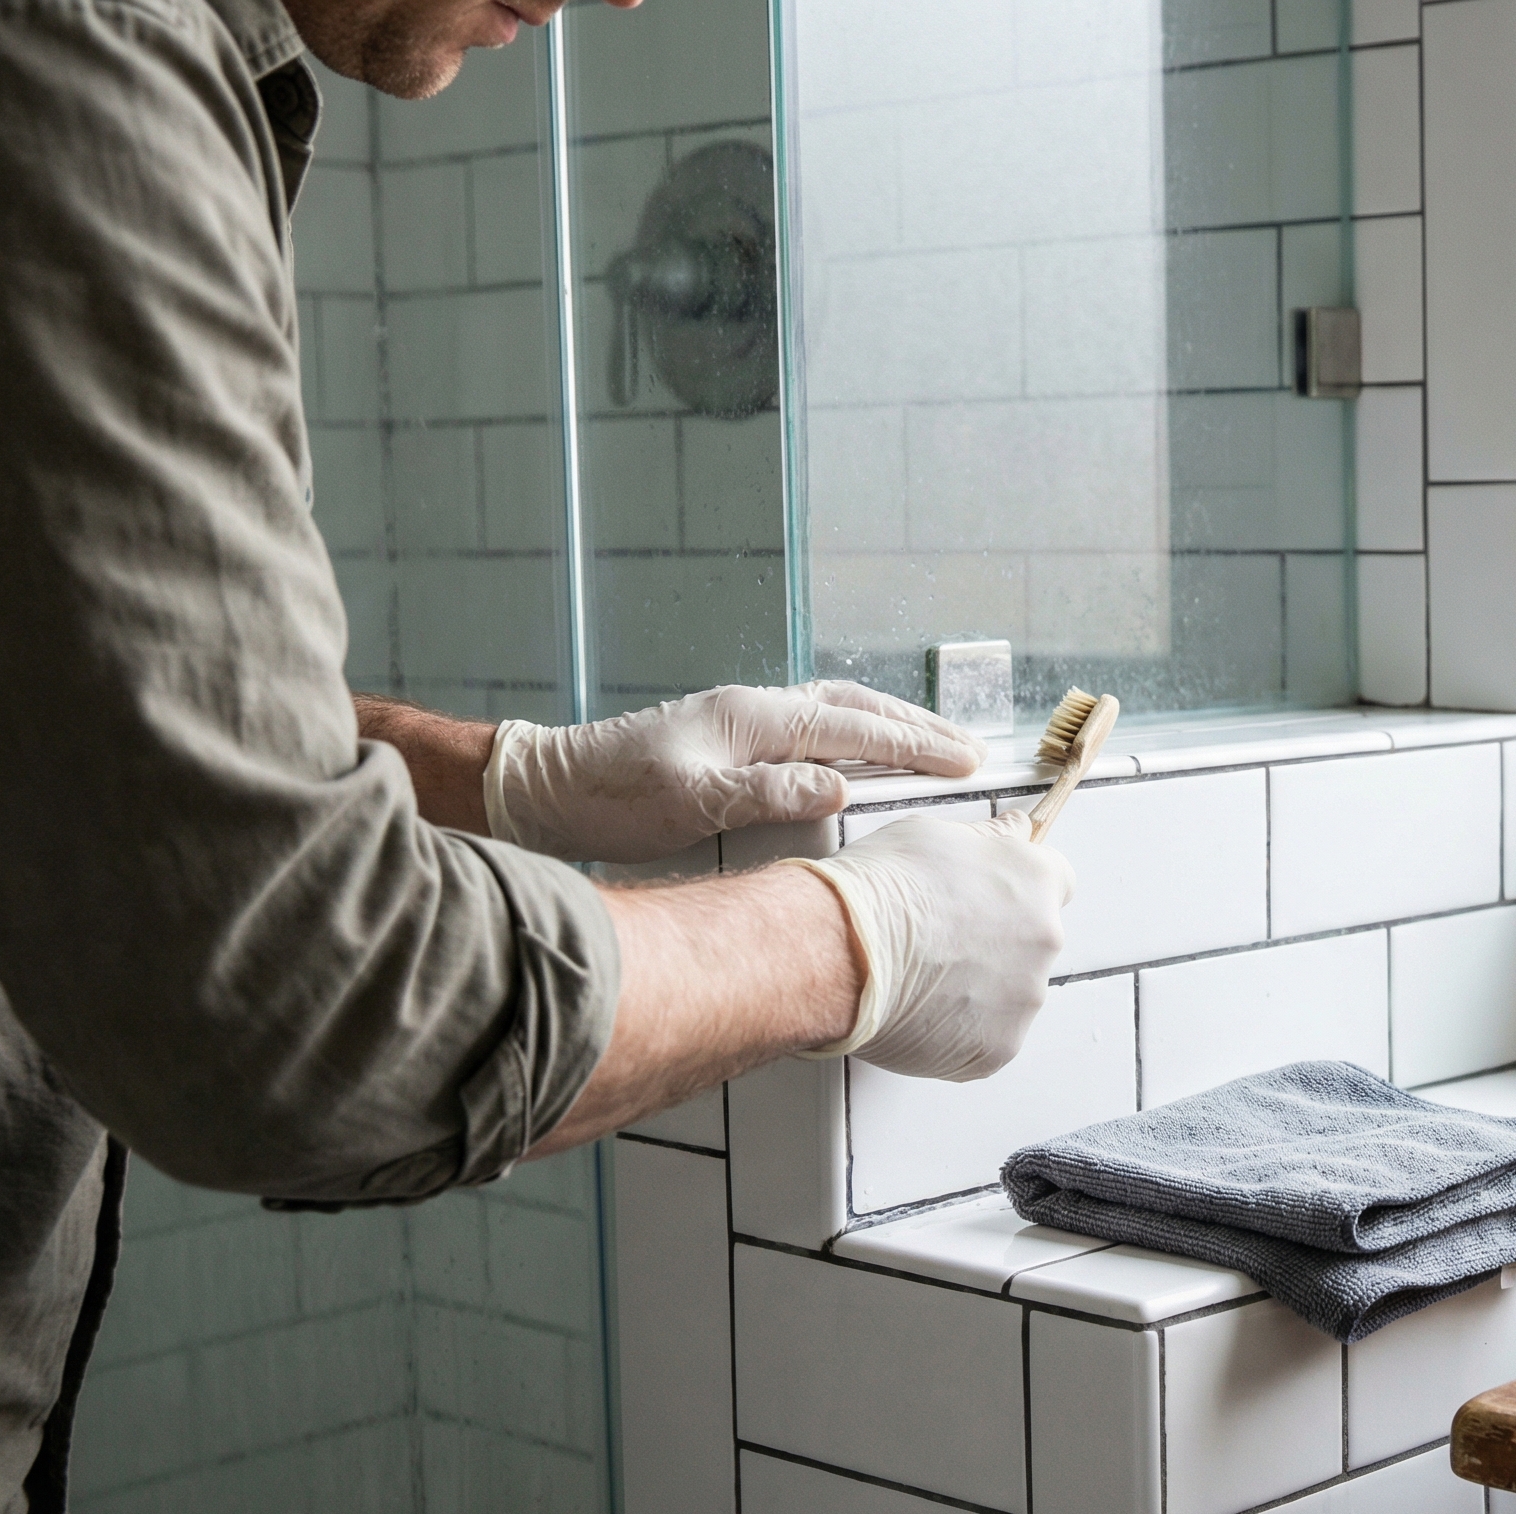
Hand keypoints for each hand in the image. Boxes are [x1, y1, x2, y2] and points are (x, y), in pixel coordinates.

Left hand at [481, 682, 987, 863]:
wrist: (545, 789)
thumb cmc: (610, 798)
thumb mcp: (689, 802)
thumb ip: (767, 792)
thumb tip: (841, 788)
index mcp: (755, 717)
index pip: (856, 729)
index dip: (916, 746)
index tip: (968, 761)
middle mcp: (756, 709)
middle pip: (856, 708)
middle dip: (917, 728)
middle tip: (970, 751)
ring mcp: (742, 721)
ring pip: (837, 713)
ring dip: (888, 729)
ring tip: (932, 749)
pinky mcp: (729, 741)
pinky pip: (813, 729)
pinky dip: (853, 738)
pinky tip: (860, 760)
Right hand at [791, 811, 1073, 1081]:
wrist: (842, 951)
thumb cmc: (881, 890)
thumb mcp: (936, 835)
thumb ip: (988, 839)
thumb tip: (1014, 831)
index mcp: (1035, 882)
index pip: (1056, 882)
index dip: (1020, 889)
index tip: (995, 895)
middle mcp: (1043, 941)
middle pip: (1032, 942)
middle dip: (996, 941)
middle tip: (940, 940)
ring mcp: (1023, 999)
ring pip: (1010, 993)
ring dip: (979, 987)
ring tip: (921, 978)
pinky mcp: (997, 1048)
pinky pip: (986, 1038)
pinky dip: (959, 1030)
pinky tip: (920, 1011)